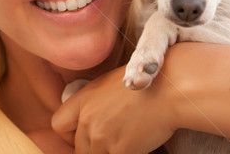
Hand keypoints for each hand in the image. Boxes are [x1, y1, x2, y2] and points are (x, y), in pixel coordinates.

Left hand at [52, 66, 176, 153]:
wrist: (170, 89)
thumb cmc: (147, 83)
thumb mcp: (110, 85)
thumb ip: (94, 103)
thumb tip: (90, 120)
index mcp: (83, 99)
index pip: (59, 125)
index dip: (70, 134)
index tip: (84, 135)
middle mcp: (88, 119)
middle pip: (79, 148)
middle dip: (94, 149)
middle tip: (114, 141)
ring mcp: (102, 137)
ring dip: (110, 153)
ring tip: (127, 141)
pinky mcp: (119, 150)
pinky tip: (137, 146)